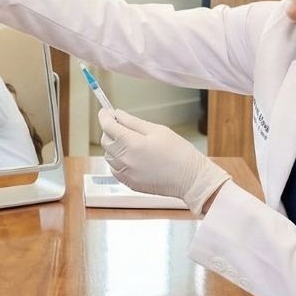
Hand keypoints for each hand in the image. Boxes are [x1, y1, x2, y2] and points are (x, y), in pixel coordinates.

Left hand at [99, 108, 230, 212]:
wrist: (191, 179)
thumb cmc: (179, 153)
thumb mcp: (158, 130)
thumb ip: (133, 122)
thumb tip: (117, 115)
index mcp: (132, 144)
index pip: (108, 126)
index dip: (104, 116)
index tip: (105, 111)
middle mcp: (125, 160)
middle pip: (105, 141)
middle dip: (109, 130)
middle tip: (120, 124)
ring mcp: (126, 174)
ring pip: (108, 155)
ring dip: (113, 146)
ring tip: (129, 141)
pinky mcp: (130, 183)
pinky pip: (114, 169)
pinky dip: (117, 160)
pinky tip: (130, 156)